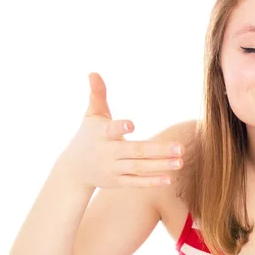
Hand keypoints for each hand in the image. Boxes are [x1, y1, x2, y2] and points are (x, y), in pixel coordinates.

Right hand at [59, 73, 184, 188]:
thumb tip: (93, 72)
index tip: (132, 124)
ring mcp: (113, 169)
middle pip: (135, 151)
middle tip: (180, 148)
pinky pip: (136, 182)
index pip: (111, 130)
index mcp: (102, 134)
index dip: (120, 127)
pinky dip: (152, 181)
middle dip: (158, 150)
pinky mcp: (118, 182)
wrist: (73, 169)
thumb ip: (97, 95)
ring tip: (181, 162)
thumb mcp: (91, 115)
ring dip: (160, 165)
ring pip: (139, 168)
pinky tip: (169, 178)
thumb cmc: (88, 135)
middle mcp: (108, 153)